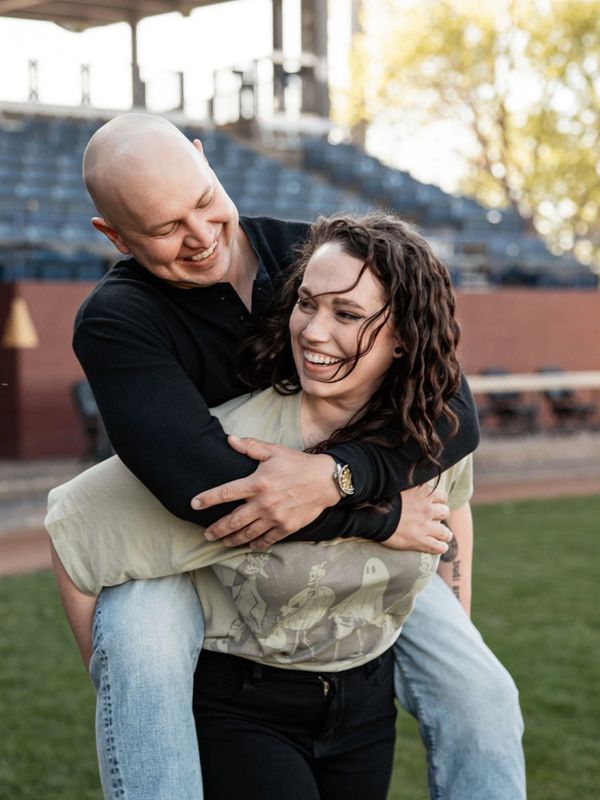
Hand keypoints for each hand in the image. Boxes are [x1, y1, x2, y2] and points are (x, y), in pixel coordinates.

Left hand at [191, 435, 339, 548]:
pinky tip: (248, 545)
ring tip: (223, 542)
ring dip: (232, 540)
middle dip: (217, 529)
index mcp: (257, 483)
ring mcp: (275, 517)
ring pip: (247, 534)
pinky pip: (266, 540)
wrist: (326, 480)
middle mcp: (263, 503)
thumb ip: (251, 446)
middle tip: (206, 535)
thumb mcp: (274, 451)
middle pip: (233, 521)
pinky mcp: (286, 527)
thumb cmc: (298, 464)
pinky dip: (255, 544)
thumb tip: (230, 439)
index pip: (226, 493)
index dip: (208, 499)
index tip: (194, 504)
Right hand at [381, 484, 451, 553]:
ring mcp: (425, 526)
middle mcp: (427, 509)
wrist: (373, 516)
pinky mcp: (420, 541)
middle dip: (441, 516)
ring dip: (445, 534)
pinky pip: (438, 547)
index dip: (439, 502)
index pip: (442, 497)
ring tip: (443, 536)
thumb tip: (413, 482)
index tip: (435, 504)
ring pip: (445, 532)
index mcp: (423, 493)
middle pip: (444, 513)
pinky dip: (441, 547)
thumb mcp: (399, 486)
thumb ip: (410, 487)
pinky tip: (440, 547)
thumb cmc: (381, 500)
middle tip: (435, 519)